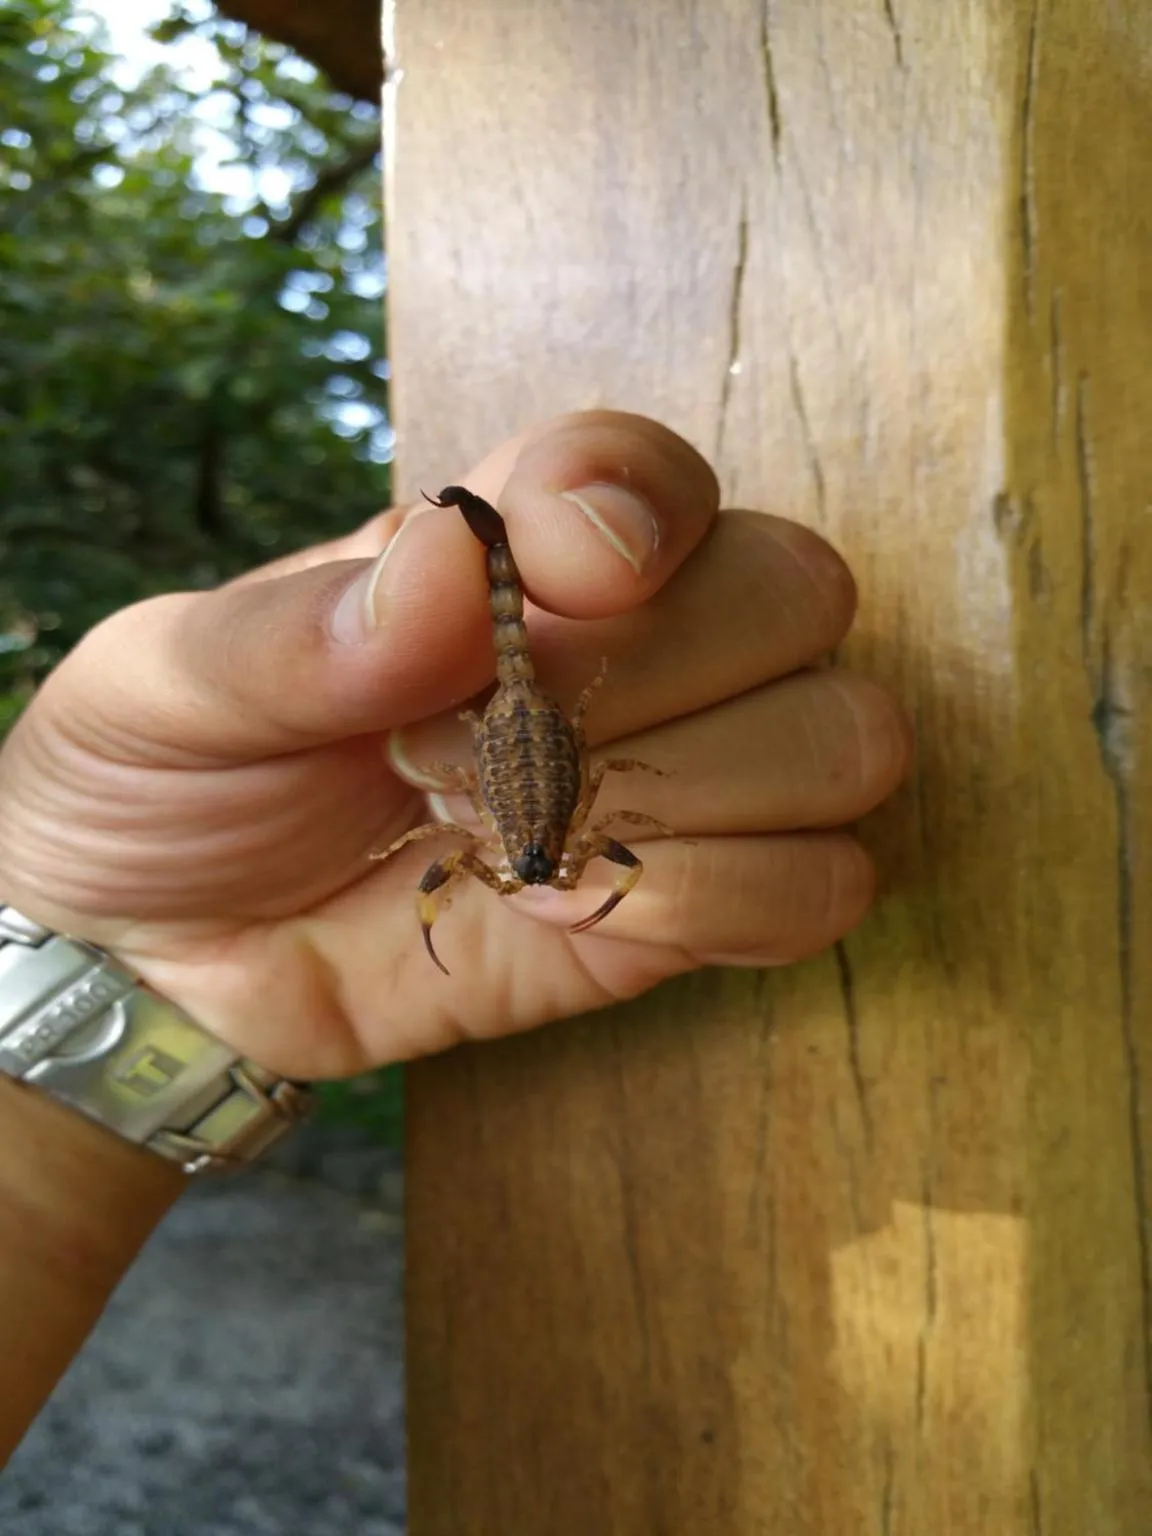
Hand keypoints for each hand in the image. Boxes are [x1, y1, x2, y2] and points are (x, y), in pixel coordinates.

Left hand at [0, 412, 910, 1079]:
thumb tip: (458, 568)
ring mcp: (673, 777)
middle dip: (665, 677)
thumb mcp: (165, 687)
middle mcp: (622, 645)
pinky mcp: (687, 908)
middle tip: (502, 746)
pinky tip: (585, 912)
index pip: (651, 466)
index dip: (639, 502)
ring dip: (703, 801)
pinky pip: (823, 888)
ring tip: (538, 845)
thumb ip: (291, 630)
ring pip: (846, 738)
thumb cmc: (158, 787)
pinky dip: (728, 905)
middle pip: (797, 589)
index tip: (568, 575)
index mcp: (503, 550)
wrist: (166, 963)